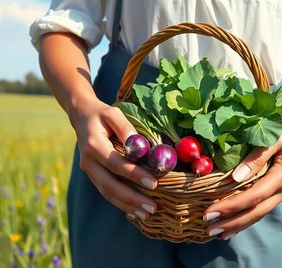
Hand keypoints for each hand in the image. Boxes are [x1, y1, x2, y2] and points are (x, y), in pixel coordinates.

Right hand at [70, 95, 158, 219]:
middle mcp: (88, 162)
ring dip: (127, 205)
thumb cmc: (102, 114)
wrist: (81, 116)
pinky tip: (134, 211)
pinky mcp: (93, 175)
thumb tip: (139, 145)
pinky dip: (120, 203)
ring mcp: (88, 170)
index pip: (116, 164)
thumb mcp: (114, 113)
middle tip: (152, 207)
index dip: (134, 175)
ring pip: (107, 192)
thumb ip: (126, 128)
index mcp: (94, 145)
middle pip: (110, 185)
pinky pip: (106, 192)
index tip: (154, 183)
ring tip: (146, 214)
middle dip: (132, 198)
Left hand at [203, 128, 281, 239]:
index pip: (253, 196)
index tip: (210, 213)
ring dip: (237, 225)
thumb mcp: (273, 138)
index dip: (231, 206)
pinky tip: (231, 227)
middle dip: (232, 222)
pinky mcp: (279, 193)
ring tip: (216, 233)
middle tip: (209, 230)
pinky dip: (246, 219)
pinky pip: (261, 209)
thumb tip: (235, 177)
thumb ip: (256, 156)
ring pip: (259, 214)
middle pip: (256, 212)